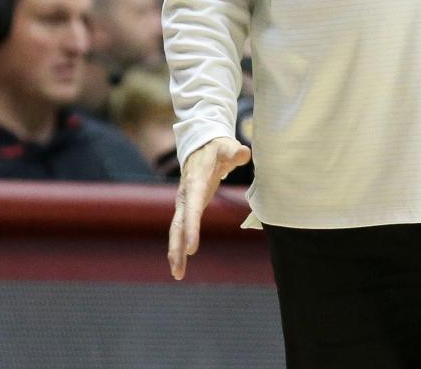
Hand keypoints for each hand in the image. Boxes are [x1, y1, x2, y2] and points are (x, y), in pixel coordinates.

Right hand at [168, 136, 251, 279]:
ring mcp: (184, 203)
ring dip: (176, 252)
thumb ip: (234, 152)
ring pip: (177, 230)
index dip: (192, 228)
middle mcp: (185, 195)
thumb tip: (244, 153)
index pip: (192, 208)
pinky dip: (179, 246)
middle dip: (178, 247)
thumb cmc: (217, 149)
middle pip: (179, 224)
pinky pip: (181, 229)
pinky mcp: (187, 208)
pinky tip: (180, 264)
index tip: (192, 248)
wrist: (201, 145)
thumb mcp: (226, 147)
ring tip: (178, 274)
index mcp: (195, 182)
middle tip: (179, 270)